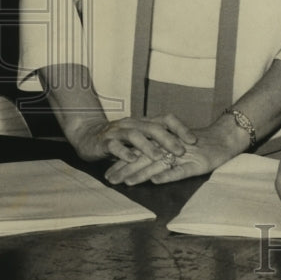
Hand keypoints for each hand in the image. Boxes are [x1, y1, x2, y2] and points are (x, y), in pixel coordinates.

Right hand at [73, 113, 195, 163]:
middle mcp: (133, 124)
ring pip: (135, 135)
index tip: (194, 140)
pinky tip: (131, 160)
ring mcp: (118, 132)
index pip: (166, 119)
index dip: (181, 128)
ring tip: (159, 156)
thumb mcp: (139, 138)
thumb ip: (155, 140)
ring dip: (148, 146)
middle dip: (168, 139)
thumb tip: (182, 148)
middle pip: (153, 128)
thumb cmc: (118, 139)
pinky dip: (123, 152)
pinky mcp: (104, 142)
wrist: (86, 135)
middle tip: (181, 151)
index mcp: (144, 122)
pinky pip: (114, 146)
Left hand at [105, 122, 240, 185]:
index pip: (140, 152)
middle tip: (109, 180)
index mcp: (165, 144)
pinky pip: (180, 170)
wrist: (226, 137)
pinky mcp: (196, 163)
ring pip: (158, 164)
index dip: (123, 162)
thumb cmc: (203, 145)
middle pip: (144, 158)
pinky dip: (168, 175)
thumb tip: (145, 170)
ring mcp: (183, 156)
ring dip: (141, 173)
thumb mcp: (180, 150)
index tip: (107, 173)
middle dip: (125, 169)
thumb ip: (164, 156)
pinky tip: (155, 181)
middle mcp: (171, 148)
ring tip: (126, 182)